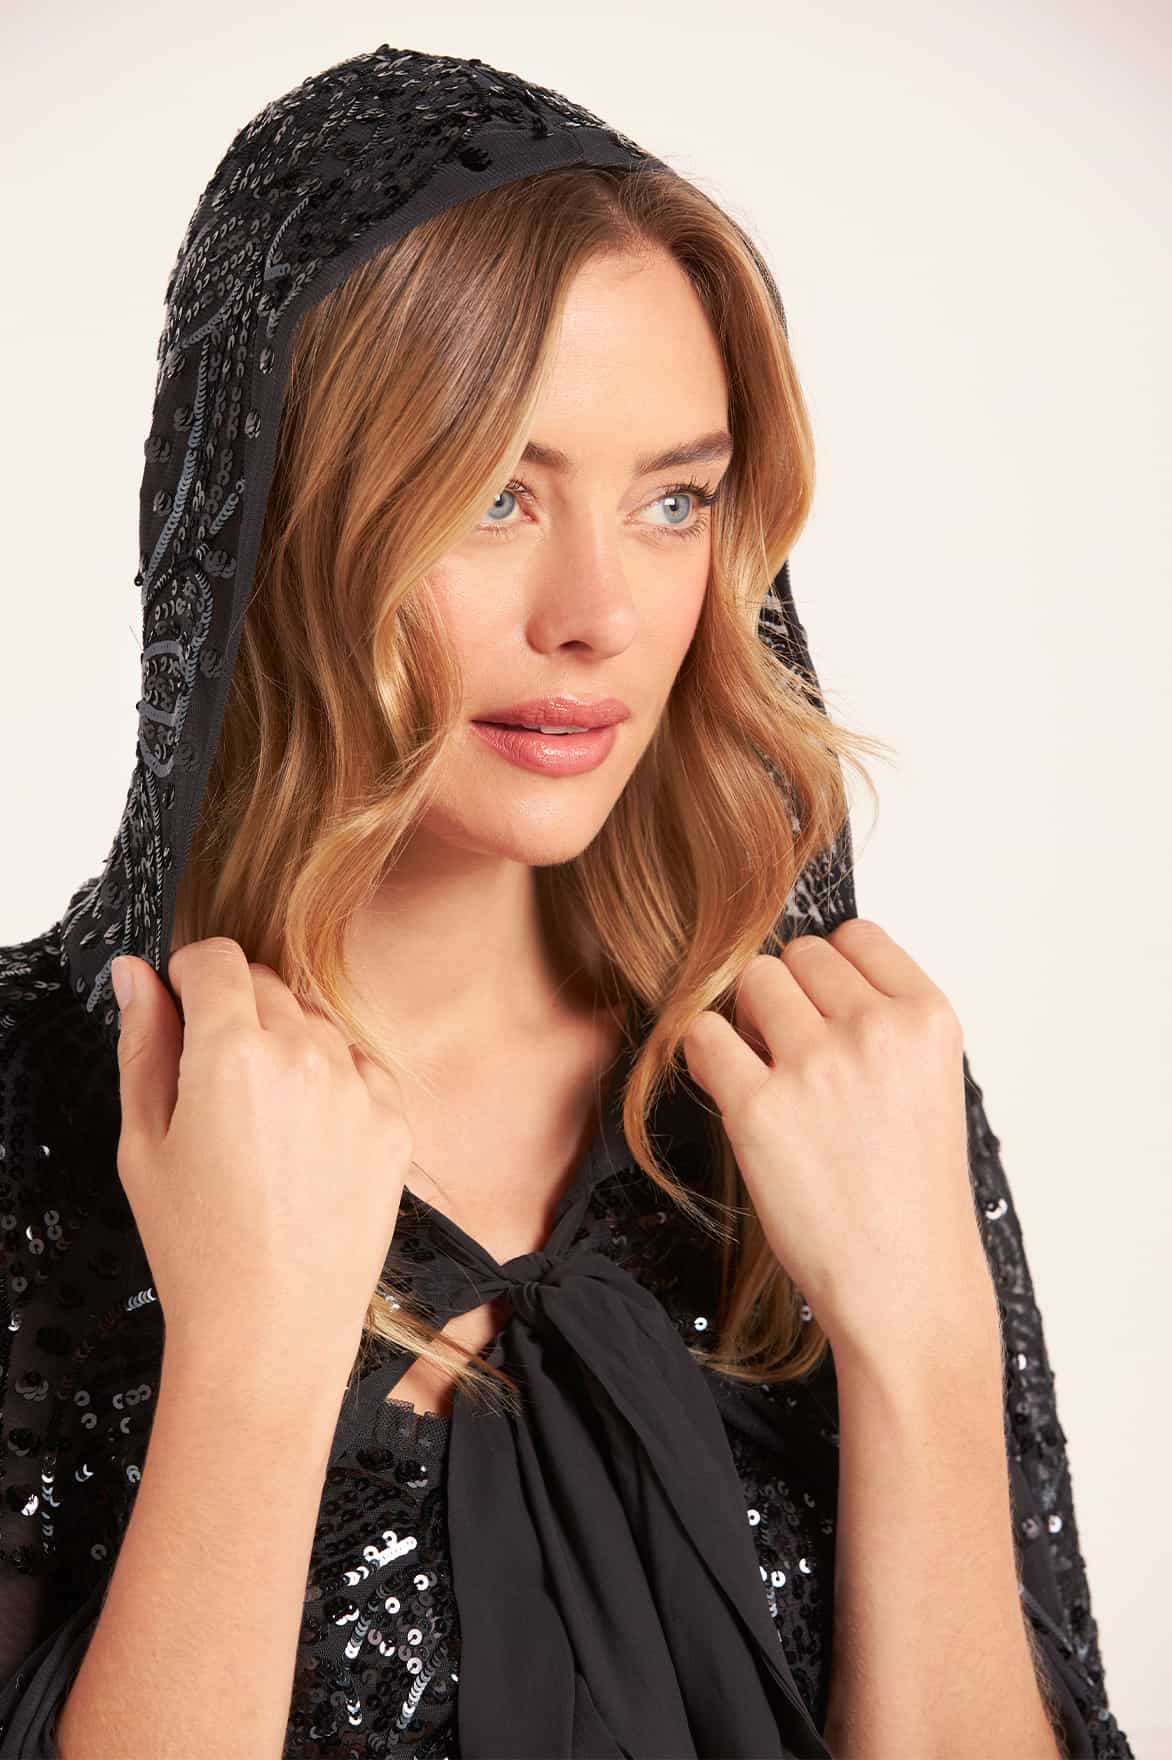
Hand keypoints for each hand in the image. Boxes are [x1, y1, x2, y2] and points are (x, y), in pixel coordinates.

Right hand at [110, 937, 412, 1391]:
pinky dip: (333, 1084)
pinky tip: (304, 1143)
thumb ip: (144, 1045)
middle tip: (211, 1079)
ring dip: (286, 1044)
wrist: (273, 1332)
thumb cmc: (198, 1250)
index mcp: (231, 1053)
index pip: (216, 959)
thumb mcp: (145, 1144)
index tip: (181, 1004)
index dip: (189, 975)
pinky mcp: (394, 1122)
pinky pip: (360, 1068)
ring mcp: (359, 1087)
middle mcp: (306, 1056)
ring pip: (316, 1023)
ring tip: (259, 1123)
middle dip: (233, 1009)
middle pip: (266, 983)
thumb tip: (137, 977)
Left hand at [681, 918, 996, 1358]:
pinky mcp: (759, 1108)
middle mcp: (876, 1031)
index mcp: (928, 1019)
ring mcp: (816, 1066)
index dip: (830, 973)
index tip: (828, 1014)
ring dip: (748, 1021)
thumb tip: (797, 973)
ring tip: (770, 1077)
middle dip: (787, 996)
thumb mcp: (927, 1084)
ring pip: (751, 983)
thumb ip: (879, 1022)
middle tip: (796, 1056)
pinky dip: (706, 1056)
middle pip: (796, 956)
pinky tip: (732, 1091)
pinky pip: (703, 1036)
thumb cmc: (912, 1195)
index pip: (855, 937)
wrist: (905, 1287)